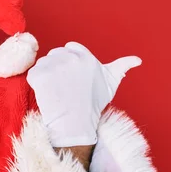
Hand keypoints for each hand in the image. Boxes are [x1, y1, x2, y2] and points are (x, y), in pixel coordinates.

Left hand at [26, 41, 140, 146]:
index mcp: (87, 57)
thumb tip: (137, 59)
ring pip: (44, 63)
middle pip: (56, 53)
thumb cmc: (92, 104)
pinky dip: (36, 83)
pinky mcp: (39, 75)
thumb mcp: (110, 83)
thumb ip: (121, 67)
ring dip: (47, 75)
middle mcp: (71, 59)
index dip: (70, 62)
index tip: (73, 77)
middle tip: (65, 86)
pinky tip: (47, 94)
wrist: (75, 124)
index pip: (70, 47)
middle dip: (58, 67)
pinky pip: (33, 73)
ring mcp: (54, 67)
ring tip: (57, 90)